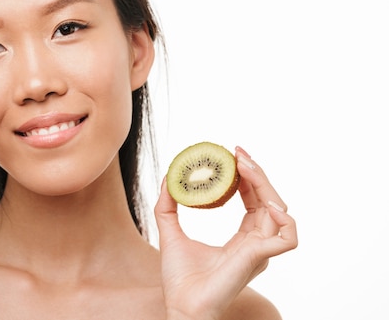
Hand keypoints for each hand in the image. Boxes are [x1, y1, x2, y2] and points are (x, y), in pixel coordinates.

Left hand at [154, 146, 297, 319]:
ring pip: (280, 211)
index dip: (248, 177)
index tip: (234, 156)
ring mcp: (260, 251)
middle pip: (269, 200)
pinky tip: (266, 201)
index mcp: (242, 239)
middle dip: (257, 173)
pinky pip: (288, 237)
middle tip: (237, 153)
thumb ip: (168, 207)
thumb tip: (167, 179)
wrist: (180, 305)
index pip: (254, 201)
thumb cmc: (180, 279)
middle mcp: (256, 243)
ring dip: (265, 185)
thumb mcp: (170, 232)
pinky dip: (285, 218)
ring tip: (244, 166)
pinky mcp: (259, 258)